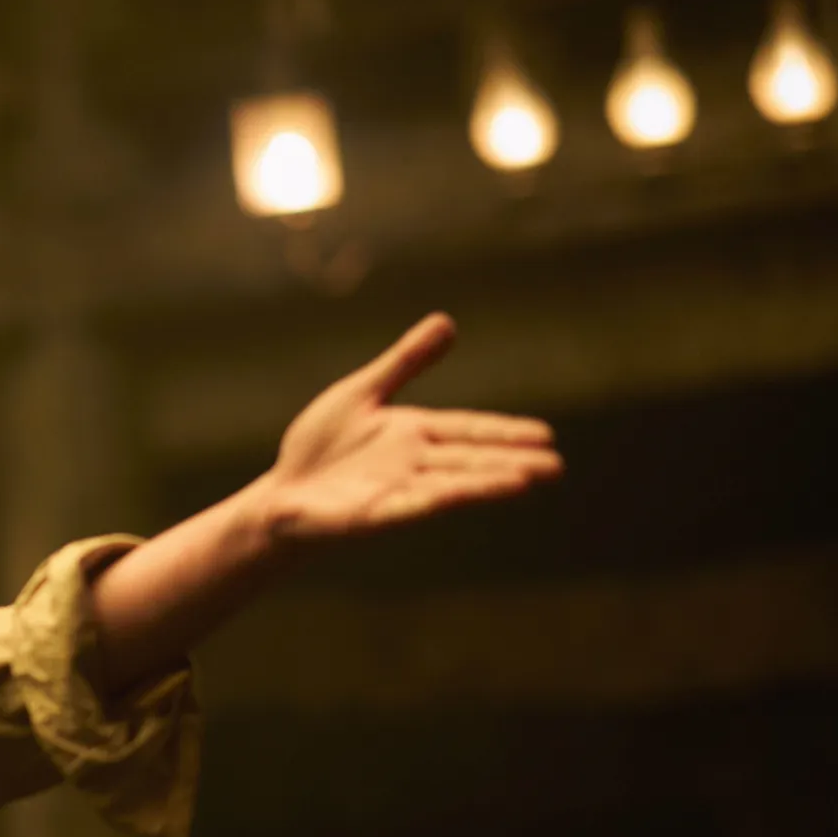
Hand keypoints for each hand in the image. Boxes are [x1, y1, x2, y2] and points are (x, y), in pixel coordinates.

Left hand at [256, 314, 560, 543]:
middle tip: (555, 468)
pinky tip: (455, 499)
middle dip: (510, 463)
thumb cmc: (322, 446)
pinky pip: (404, 506)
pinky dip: (430, 501)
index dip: (505, 433)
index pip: (469, 431)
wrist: (282, 491)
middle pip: (469, 461)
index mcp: (415, 434)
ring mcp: (393, 492)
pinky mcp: (367, 515)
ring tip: (524, 483)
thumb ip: (405, 362)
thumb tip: (448, 321)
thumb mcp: (364, 392)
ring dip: (484, 485)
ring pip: (447, 486)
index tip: (547, 435)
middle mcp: (412, 465)